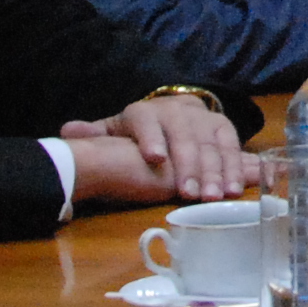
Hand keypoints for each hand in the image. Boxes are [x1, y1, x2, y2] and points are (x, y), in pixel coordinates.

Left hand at [60, 95, 253, 206]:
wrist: (170, 112)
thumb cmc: (137, 132)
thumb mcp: (114, 132)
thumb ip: (95, 134)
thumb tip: (69, 131)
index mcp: (143, 113)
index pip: (145, 120)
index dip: (151, 138)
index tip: (155, 159)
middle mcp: (175, 110)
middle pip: (184, 135)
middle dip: (190, 164)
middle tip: (191, 193)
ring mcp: (201, 117)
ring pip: (211, 142)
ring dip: (217, 170)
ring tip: (216, 196)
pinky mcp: (222, 126)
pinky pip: (232, 144)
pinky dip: (237, 165)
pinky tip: (237, 187)